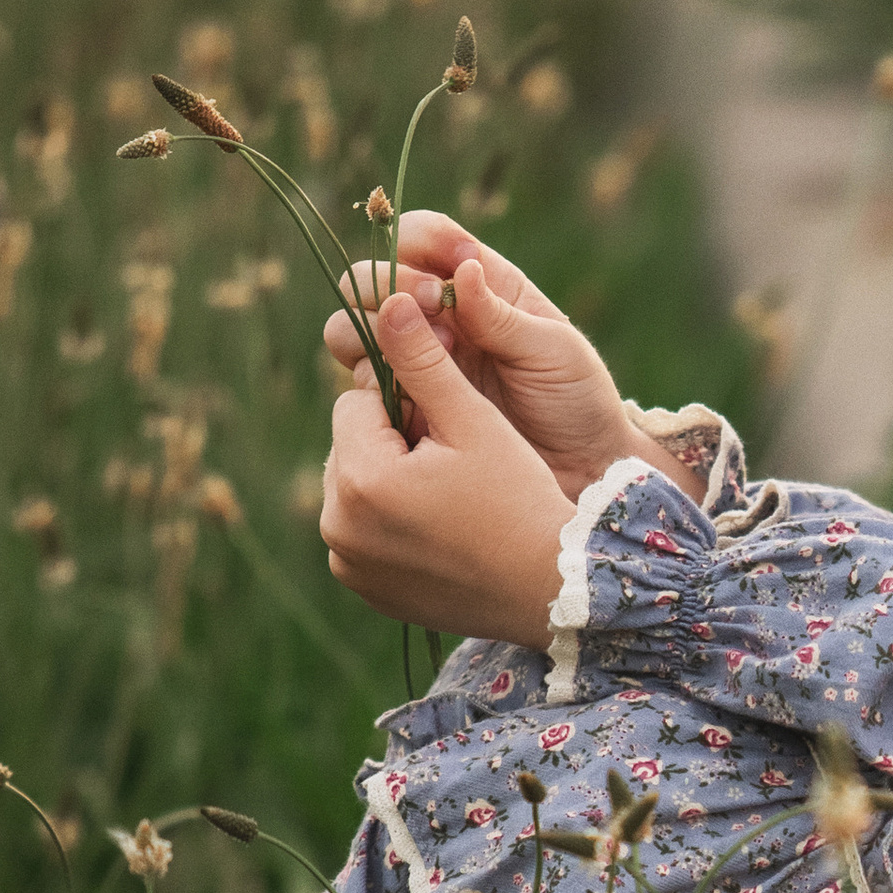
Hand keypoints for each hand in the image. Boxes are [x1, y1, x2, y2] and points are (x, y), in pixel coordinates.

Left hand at [321, 291, 576, 643]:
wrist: (554, 589)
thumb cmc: (520, 498)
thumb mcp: (474, 421)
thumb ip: (423, 359)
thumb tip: (387, 302)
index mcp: (359, 477)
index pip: (358, 400)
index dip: (409, 404)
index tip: (454, 432)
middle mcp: (338, 526)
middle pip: (352, 446)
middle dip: (394, 443)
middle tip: (458, 468)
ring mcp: (348, 564)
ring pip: (356, 489)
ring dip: (390, 482)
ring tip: (452, 501)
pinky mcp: (364, 590)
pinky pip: (364, 535)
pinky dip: (393, 527)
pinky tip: (443, 533)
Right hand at [325, 213, 681, 499]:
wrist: (581, 470)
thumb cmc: (577, 400)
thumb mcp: (553, 351)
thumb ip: (502, 315)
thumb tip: (463, 269)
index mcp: (480, 284)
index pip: (424, 237)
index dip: (417, 242)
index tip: (446, 270)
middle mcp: (437, 316)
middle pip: (370, 280)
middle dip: (386, 286)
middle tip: (430, 310)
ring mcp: (415, 360)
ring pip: (351, 329)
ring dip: (372, 333)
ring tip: (431, 358)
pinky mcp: (403, 405)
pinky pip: (362, 385)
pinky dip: (373, 383)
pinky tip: (414, 397)